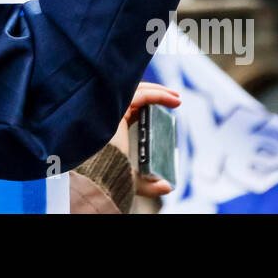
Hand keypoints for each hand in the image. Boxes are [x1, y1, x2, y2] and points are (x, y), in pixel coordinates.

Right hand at [121, 81, 180, 197]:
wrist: (101, 176)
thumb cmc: (111, 178)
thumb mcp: (135, 181)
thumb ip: (150, 185)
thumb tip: (168, 187)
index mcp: (114, 128)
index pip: (133, 108)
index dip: (150, 104)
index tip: (168, 108)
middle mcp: (112, 117)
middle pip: (134, 96)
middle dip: (156, 93)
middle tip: (175, 98)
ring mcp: (113, 111)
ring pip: (137, 91)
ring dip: (159, 91)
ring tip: (177, 97)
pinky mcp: (117, 110)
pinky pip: (140, 96)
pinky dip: (158, 95)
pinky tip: (172, 100)